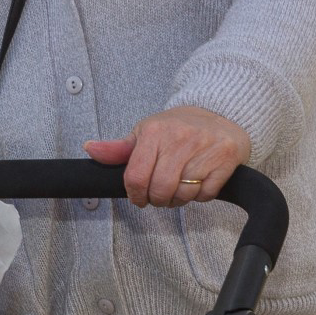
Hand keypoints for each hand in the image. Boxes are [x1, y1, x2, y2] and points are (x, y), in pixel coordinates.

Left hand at [84, 106, 250, 208]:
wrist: (219, 114)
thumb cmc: (177, 128)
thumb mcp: (145, 132)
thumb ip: (119, 148)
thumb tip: (90, 149)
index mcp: (154, 131)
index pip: (136, 177)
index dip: (135, 195)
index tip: (138, 197)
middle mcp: (179, 138)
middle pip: (160, 190)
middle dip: (157, 200)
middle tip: (159, 196)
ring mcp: (204, 148)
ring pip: (184, 194)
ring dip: (179, 199)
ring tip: (179, 187)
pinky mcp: (225, 159)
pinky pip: (206, 194)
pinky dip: (200, 196)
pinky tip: (198, 182)